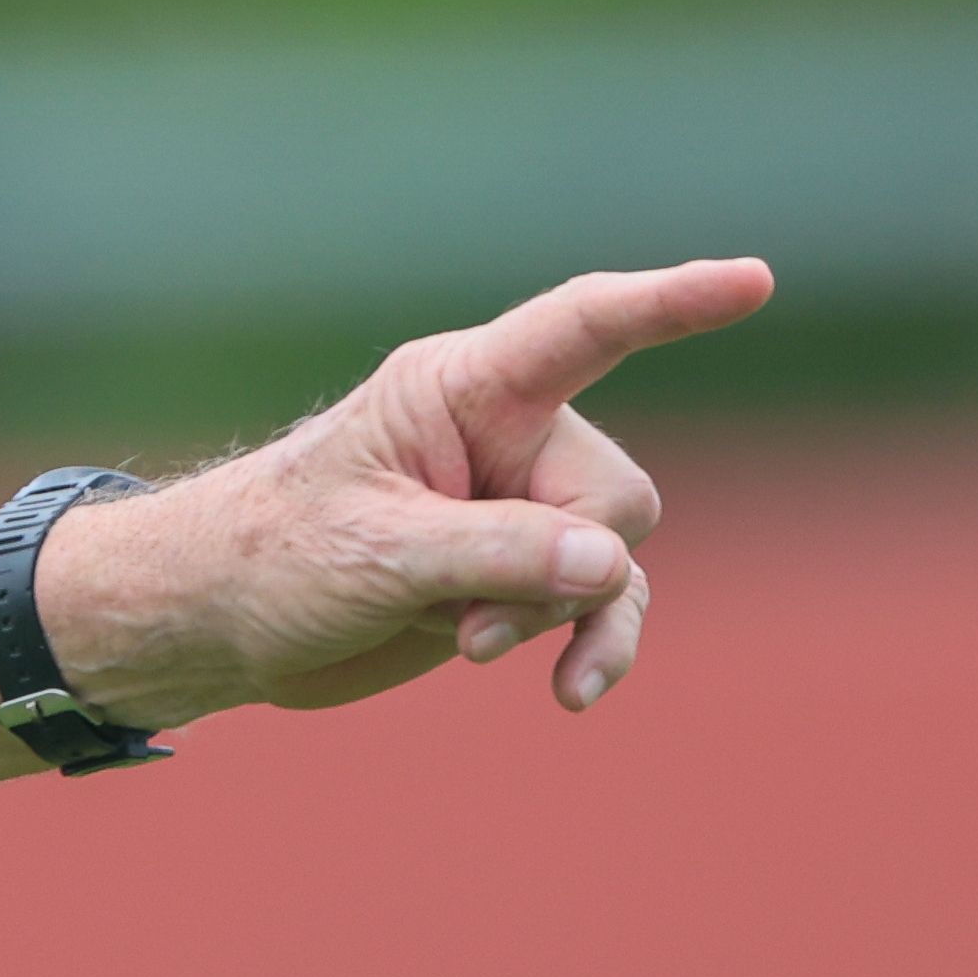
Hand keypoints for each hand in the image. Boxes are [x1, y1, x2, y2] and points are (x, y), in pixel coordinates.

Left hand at [41, 258, 774, 725]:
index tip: (755, 281)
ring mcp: (518, 508)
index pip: (582, 328)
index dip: (670, 303)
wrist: (222, 626)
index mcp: (459, 388)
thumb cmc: (272, 559)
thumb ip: (498, 554)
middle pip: (614, 492)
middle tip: (463, 615)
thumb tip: (614, 569)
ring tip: (471, 648)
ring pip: (616, 556)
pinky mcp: (519, 574)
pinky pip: (603, 604)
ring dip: (570, 616)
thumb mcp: (375, 553)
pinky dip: (593, 646)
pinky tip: (568, 695)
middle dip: (561, 564)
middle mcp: (505, 435)